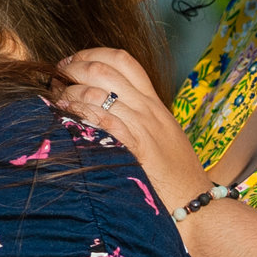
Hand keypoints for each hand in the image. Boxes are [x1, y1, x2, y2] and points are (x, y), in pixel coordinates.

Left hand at [54, 50, 213, 215]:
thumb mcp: (162, 137)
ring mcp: (144, 128)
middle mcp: (149, 110)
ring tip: (58, 99)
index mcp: (155, 104)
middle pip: (106, 70)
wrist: (197, 202)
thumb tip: (106, 108)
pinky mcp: (138, 148)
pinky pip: (104, 121)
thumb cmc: (177, 176)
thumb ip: (139, 119)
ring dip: (71, 92)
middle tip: (58, 75)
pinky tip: (67, 115)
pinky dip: (81, 113)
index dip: (93, 54)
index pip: (125, 61)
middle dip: (75, 67)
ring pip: (99, 93)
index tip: (74, 62)